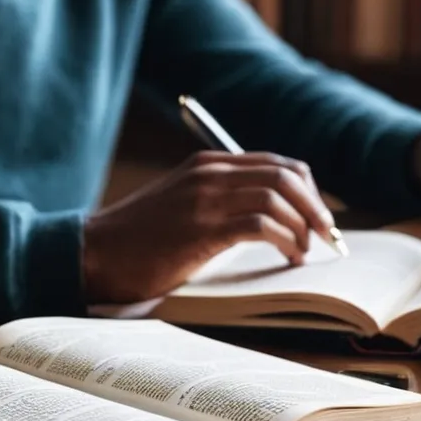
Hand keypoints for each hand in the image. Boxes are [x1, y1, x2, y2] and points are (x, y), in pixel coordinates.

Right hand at [82, 151, 335, 302]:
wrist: (95, 254)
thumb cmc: (138, 240)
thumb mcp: (182, 206)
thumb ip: (219, 202)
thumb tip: (269, 222)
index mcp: (207, 164)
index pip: (277, 164)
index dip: (307, 190)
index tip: (317, 218)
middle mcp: (210, 173)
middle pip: (285, 175)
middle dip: (315, 206)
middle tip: (325, 235)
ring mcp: (205, 198)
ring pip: (278, 196)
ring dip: (302, 225)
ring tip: (304, 251)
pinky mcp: (202, 228)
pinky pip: (261, 225)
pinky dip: (285, 240)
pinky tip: (289, 257)